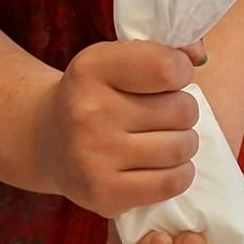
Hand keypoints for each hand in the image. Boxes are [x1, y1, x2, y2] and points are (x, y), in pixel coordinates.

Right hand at [33, 40, 202, 217]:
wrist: (47, 140)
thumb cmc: (97, 94)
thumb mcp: (118, 60)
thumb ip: (165, 50)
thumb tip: (197, 54)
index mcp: (92, 68)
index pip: (168, 67)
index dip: (181, 72)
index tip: (170, 79)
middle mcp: (88, 111)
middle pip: (182, 110)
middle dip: (183, 111)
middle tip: (163, 116)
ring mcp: (93, 156)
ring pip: (181, 147)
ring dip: (183, 143)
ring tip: (164, 139)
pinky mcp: (103, 193)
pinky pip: (171, 182)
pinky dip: (179, 174)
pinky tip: (163, 165)